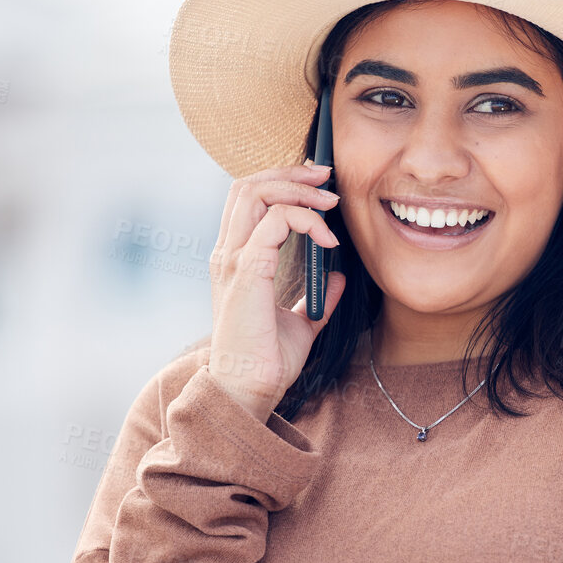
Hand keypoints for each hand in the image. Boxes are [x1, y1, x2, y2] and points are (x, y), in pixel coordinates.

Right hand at [207, 160, 346, 421]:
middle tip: (328, 177)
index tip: (321, 186)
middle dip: (291, 172)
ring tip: (330, 202)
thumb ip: (316, 297)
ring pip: (256, 194)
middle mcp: (228, 254)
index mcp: (236, 259)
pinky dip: (305, 220)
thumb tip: (335, 277)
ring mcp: (233, 261)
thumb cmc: (267, 361)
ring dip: (298, 189)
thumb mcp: (301, 323)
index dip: (282, 181)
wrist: (250, 390)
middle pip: (248, 185)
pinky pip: (274, 223)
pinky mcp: (246, 272)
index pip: (248, 199)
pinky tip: (328, 239)